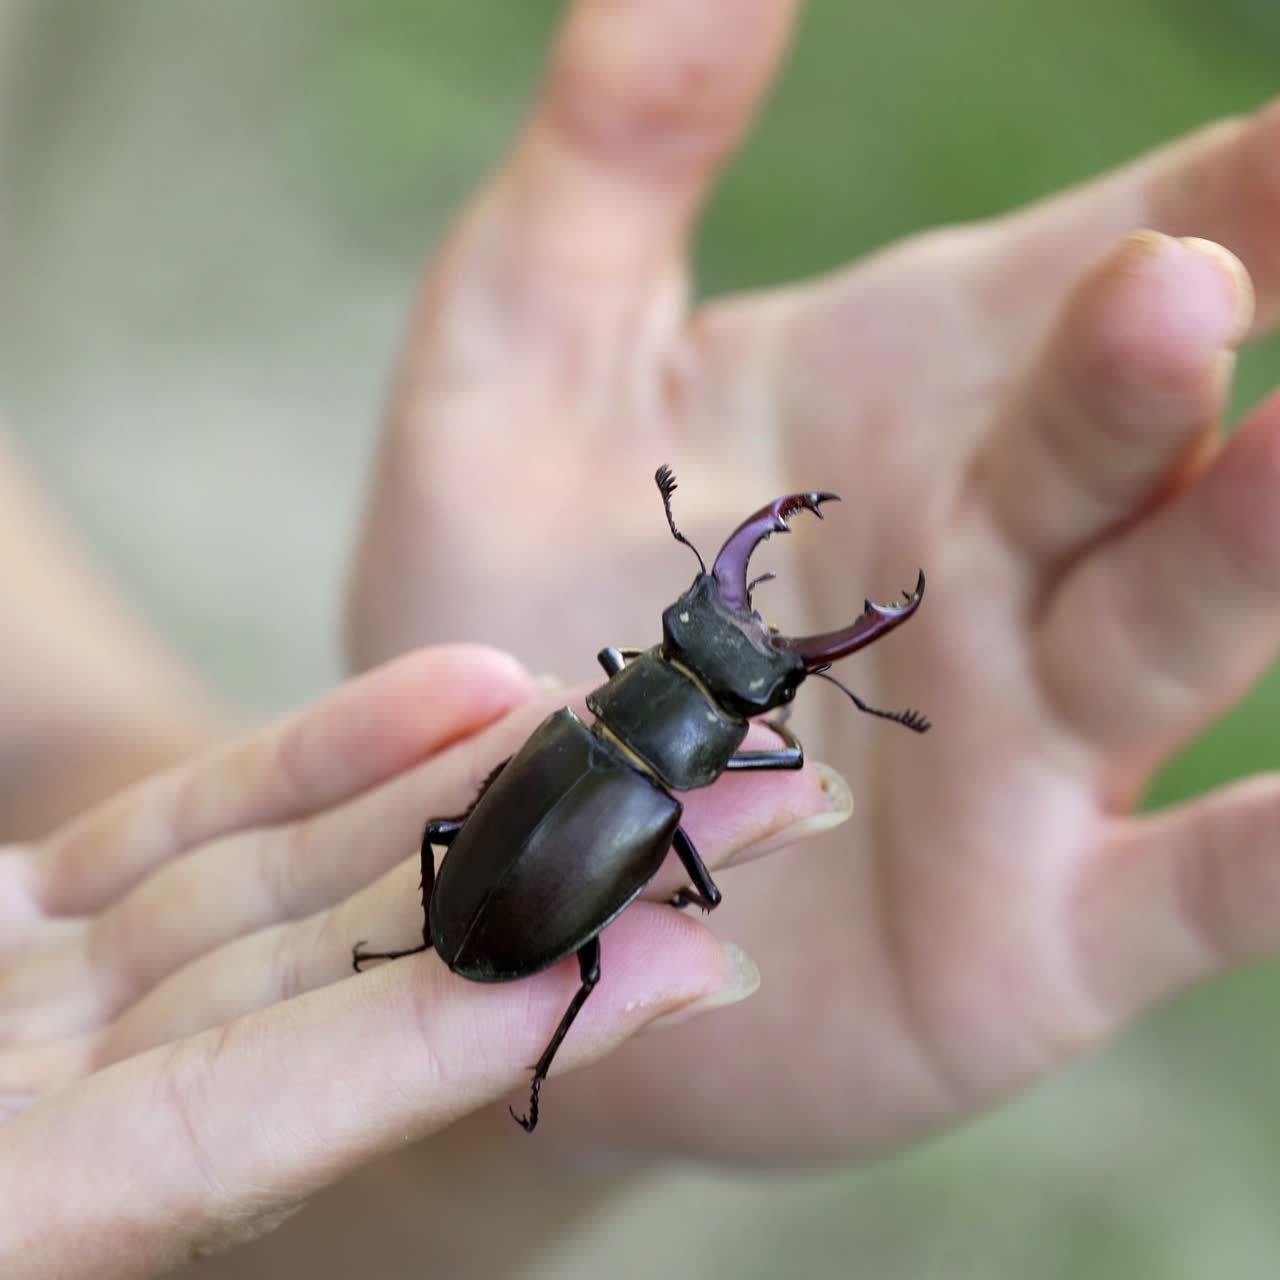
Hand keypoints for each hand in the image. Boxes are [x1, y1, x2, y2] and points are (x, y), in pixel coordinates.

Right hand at [0, 644, 839, 1275]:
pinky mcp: (17, 928)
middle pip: (374, 980)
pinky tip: (466, 694)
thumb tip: (339, 1074)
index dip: (513, 1026)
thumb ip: (126, 1144)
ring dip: (476, 799)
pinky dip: (327, 760)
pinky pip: (199, 831)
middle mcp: (89, 1118)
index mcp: (59, 1214)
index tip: (703, 965)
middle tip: (749, 813)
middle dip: (569, 886)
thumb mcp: (2, 1172)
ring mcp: (56, 1009)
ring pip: (309, 886)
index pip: (325, 1104)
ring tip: (632, 729)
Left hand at [346, 0, 1279, 1159]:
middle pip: (1164, 423)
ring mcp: (1041, 745)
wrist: (499, 864)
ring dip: (1256, 538)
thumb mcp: (520, 362)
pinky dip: (1274, 854)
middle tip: (1216, 260)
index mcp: (926, 397)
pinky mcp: (1037, 928)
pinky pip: (1193, 884)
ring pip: (1188, 622)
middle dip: (1212, 332)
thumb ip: (615, 157)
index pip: (1131, 242)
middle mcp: (1012, 558)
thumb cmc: (501, 617)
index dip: (1237, 181)